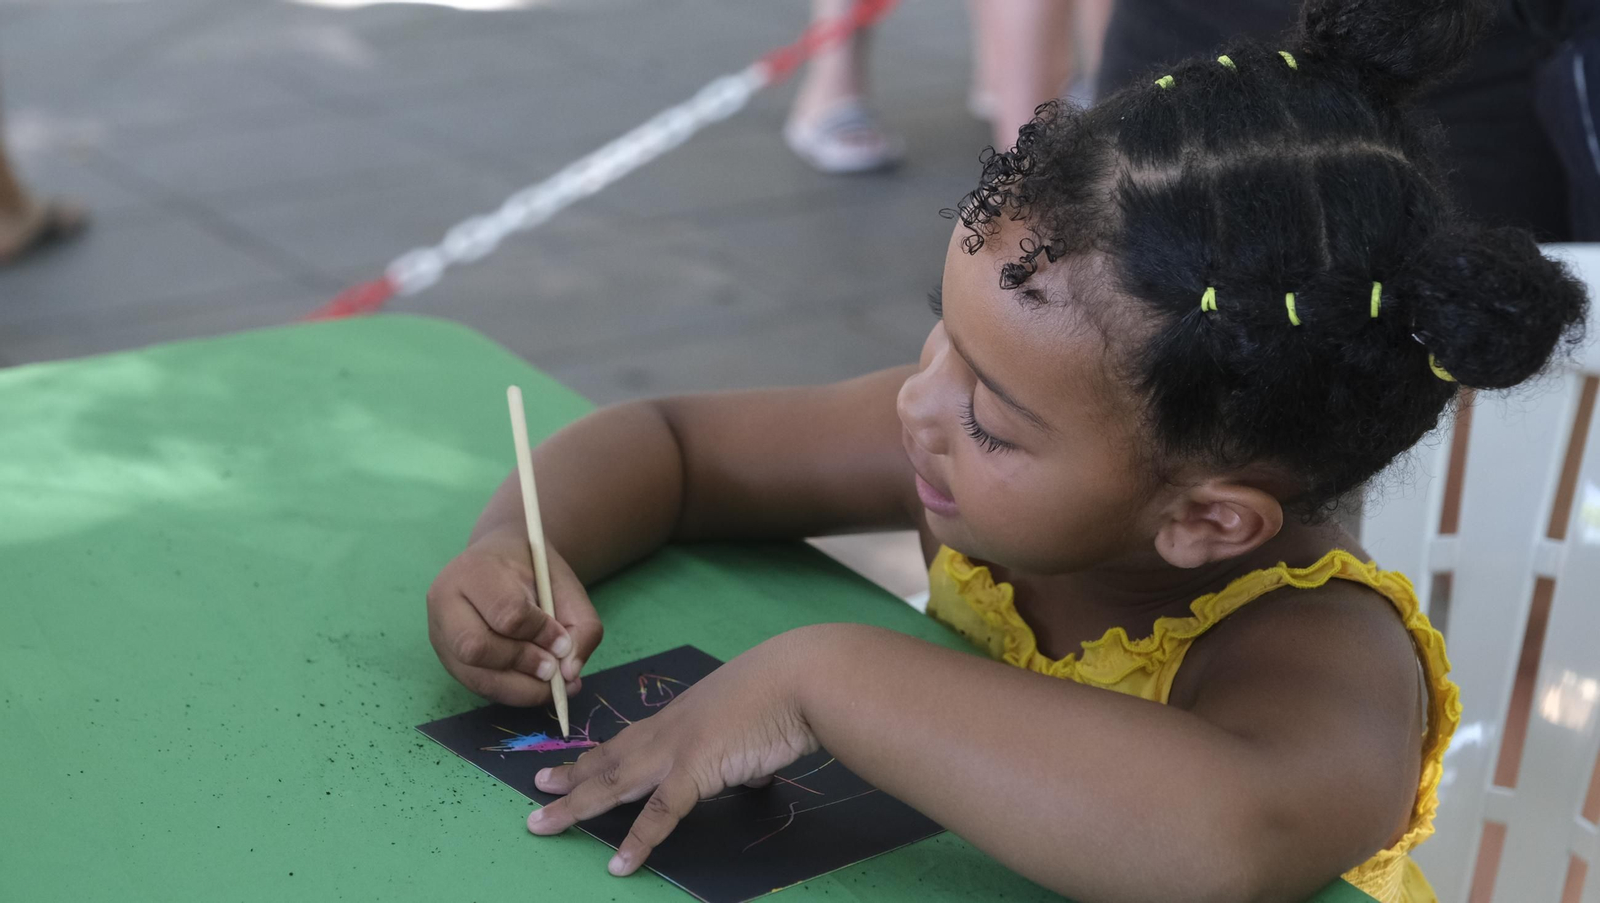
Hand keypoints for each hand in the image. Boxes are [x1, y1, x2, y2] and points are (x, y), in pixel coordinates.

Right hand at [427, 525, 602, 704]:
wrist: (499, 559)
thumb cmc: (533, 572)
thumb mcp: (567, 586)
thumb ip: (582, 626)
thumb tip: (569, 674)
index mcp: (475, 569)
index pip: (506, 612)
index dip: (540, 634)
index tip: (563, 643)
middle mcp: (445, 601)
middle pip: (476, 648)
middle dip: (523, 664)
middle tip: (555, 669)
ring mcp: (439, 632)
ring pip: (474, 675)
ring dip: (520, 687)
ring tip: (551, 683)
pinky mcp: (445, 657)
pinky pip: (476, 686)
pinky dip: (511, 692)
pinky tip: (534, 686)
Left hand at [525, 634, 817, 875]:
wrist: (802, 678)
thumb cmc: (788, 692)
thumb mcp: (752, 719)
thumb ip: (744, 749)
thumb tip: (755, 771)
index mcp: (683, 715)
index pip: (630, 739)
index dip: (597, 754)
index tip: (570, 764)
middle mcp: (670, 730)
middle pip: (609, 759)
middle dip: (570, 777)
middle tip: (537, 787)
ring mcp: (678, 750)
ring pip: (613, 783)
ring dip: (575, 805)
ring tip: (543, 822)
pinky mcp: (697, 770)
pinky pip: (660, 813)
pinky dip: (639, 841)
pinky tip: (620, 865)